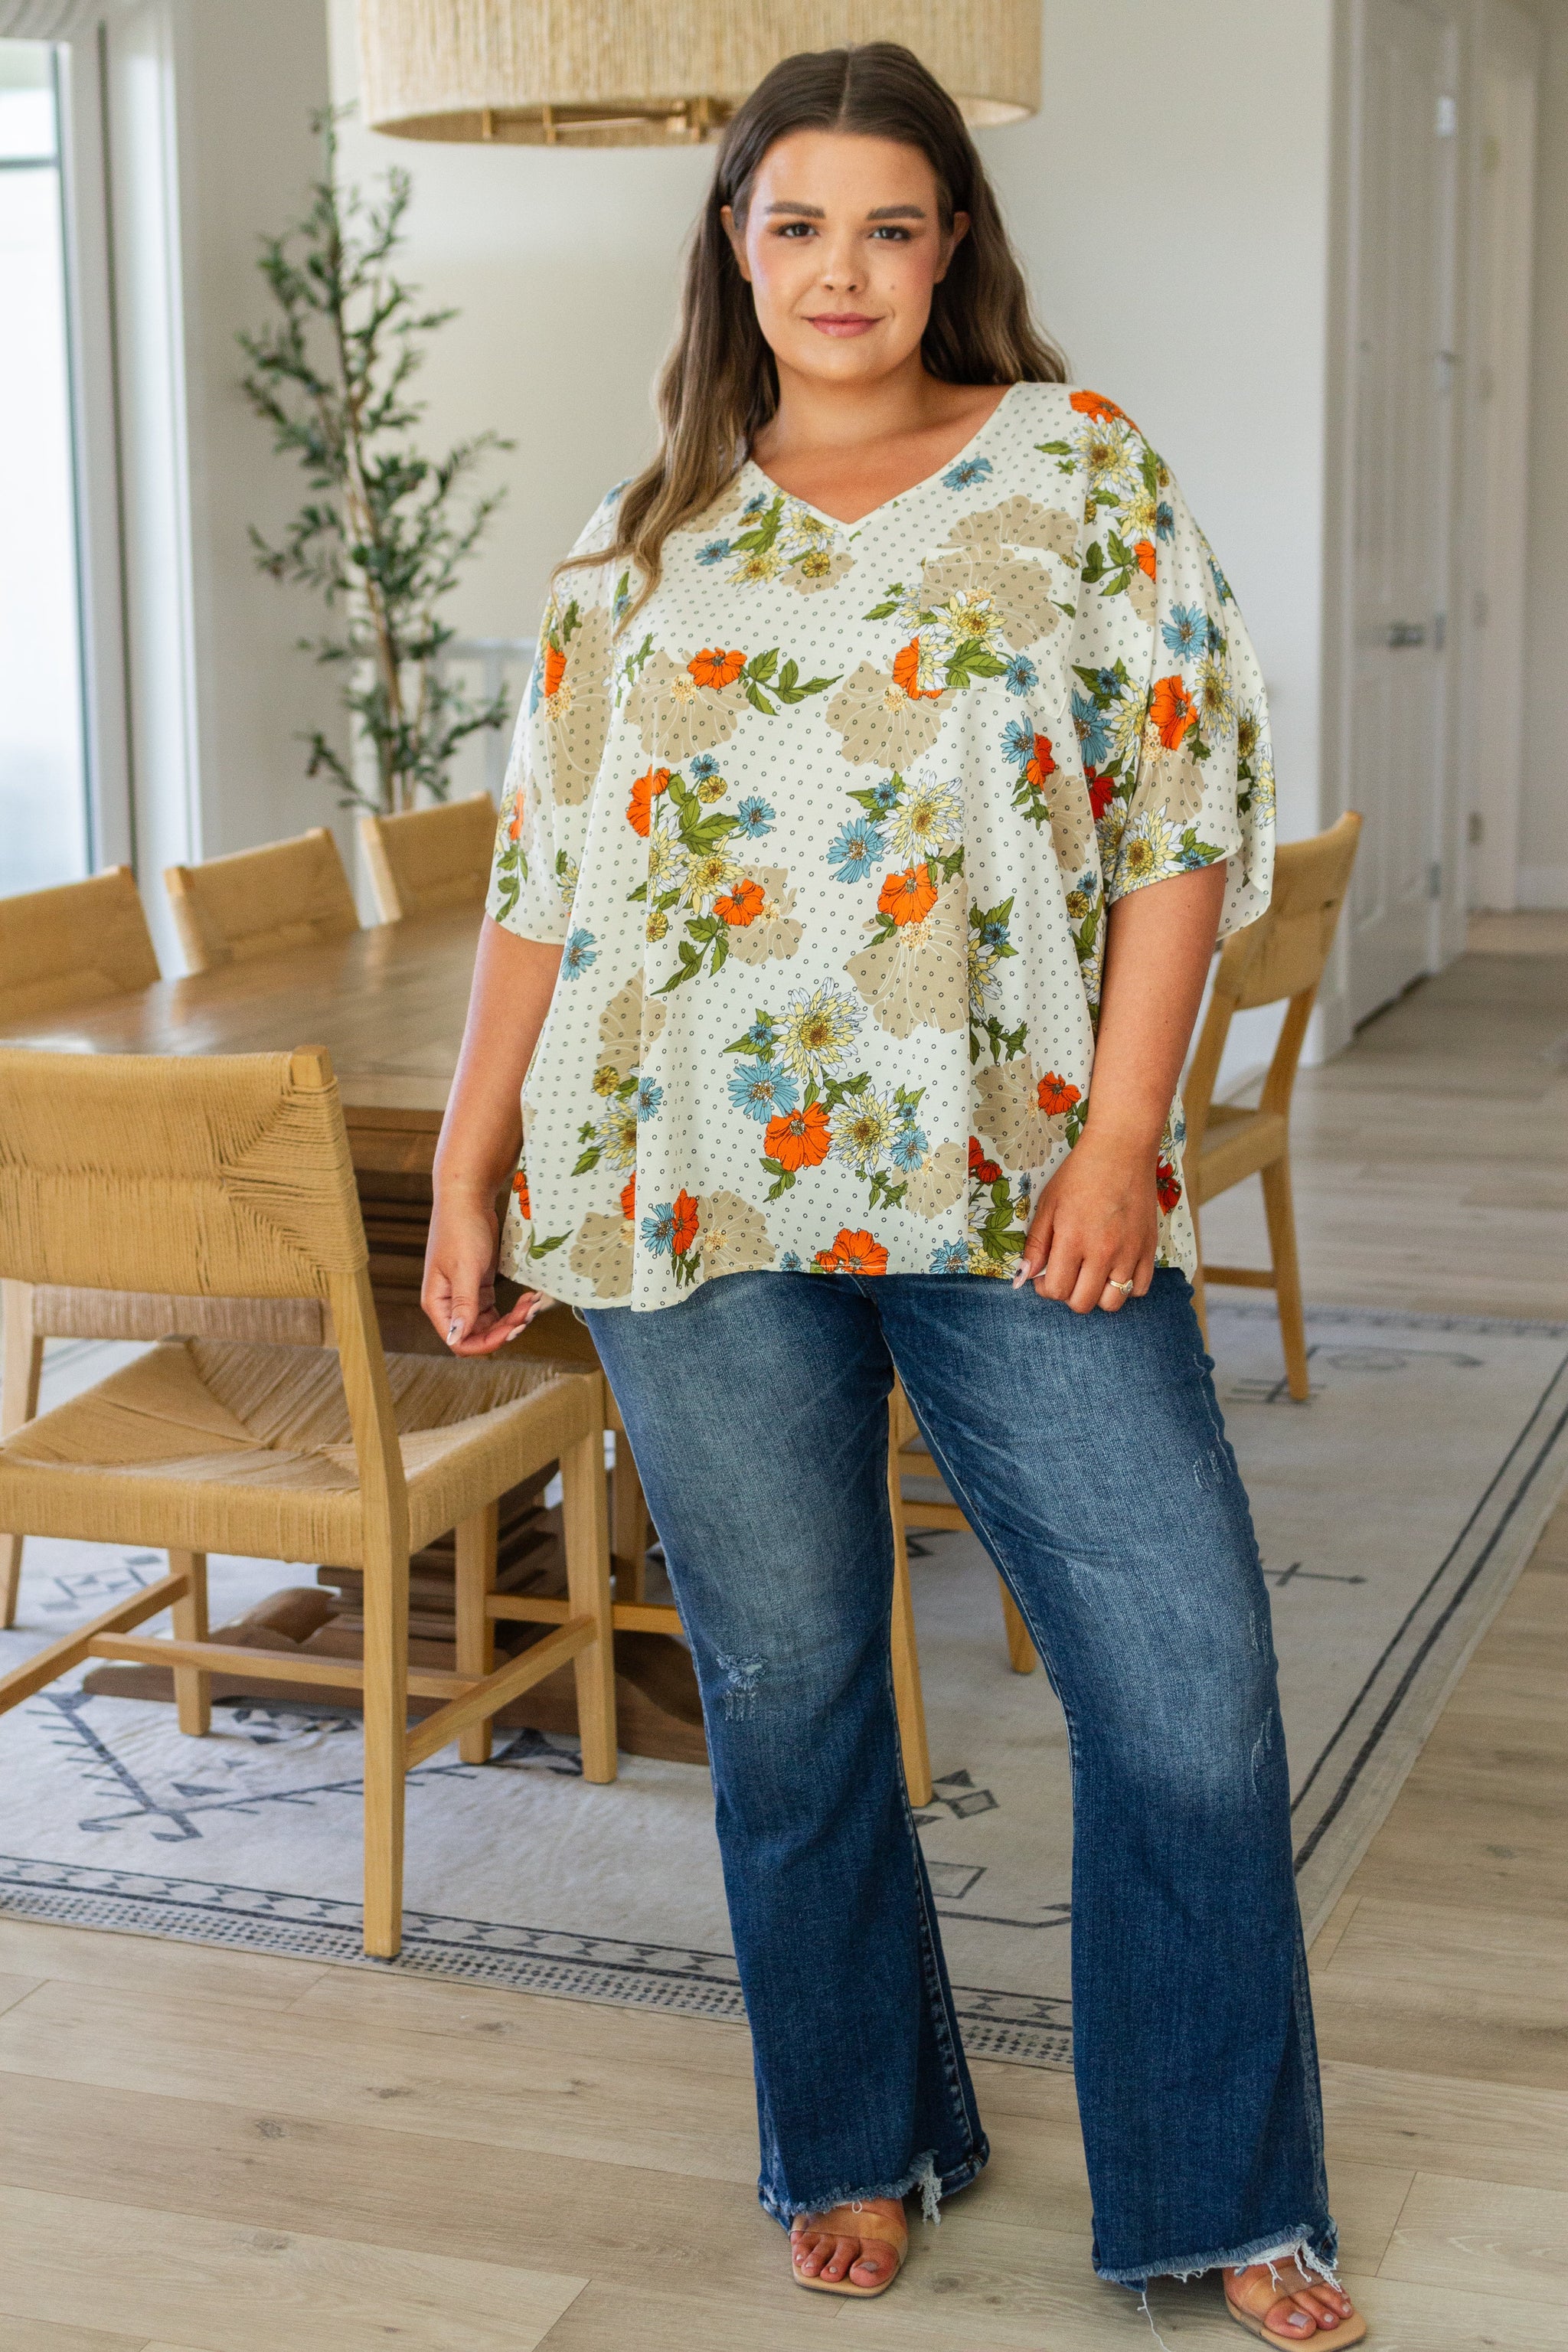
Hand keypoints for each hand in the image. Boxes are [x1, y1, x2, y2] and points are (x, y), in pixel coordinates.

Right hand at [422, 1179, 547, 1355]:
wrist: (468, 1199)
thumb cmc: (461, 1230)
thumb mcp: (465, 1269)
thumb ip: (464, 1305)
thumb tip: (457, 1339)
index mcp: (438, 1303)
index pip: (458, 1340)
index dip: (485, 1343)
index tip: (512, 1330)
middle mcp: (450, 1303)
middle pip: (477, 1334)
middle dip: (505, 1329)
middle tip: (529, 1313)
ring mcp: (465, 1295)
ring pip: (490, 1323)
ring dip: (513, 1319)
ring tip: (533, 1303)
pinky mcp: (479, 1285)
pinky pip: (497, 1309)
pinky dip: (513, 1308)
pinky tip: (529, 1298)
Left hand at [1012, 1128, 1158, 1313]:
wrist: (1121, 1150)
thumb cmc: (1079, 1174)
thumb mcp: (1048, 1204)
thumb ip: (1036, 1244)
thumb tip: (1025, 1277)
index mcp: (1072, 1239)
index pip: (1057, 1290)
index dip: (1046, 1288)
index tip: (1046, 1275)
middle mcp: (1103, 1251)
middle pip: (1083, 1303)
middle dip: (1068, 1295)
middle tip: (1067, 1275)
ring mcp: (1129, 1252)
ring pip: (1113, 1302)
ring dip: (1097, 1295)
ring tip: (1091, 1275)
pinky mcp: (1149, 1248)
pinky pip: (1140, 1288)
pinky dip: (1126, 1287)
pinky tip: (1115, 1269)